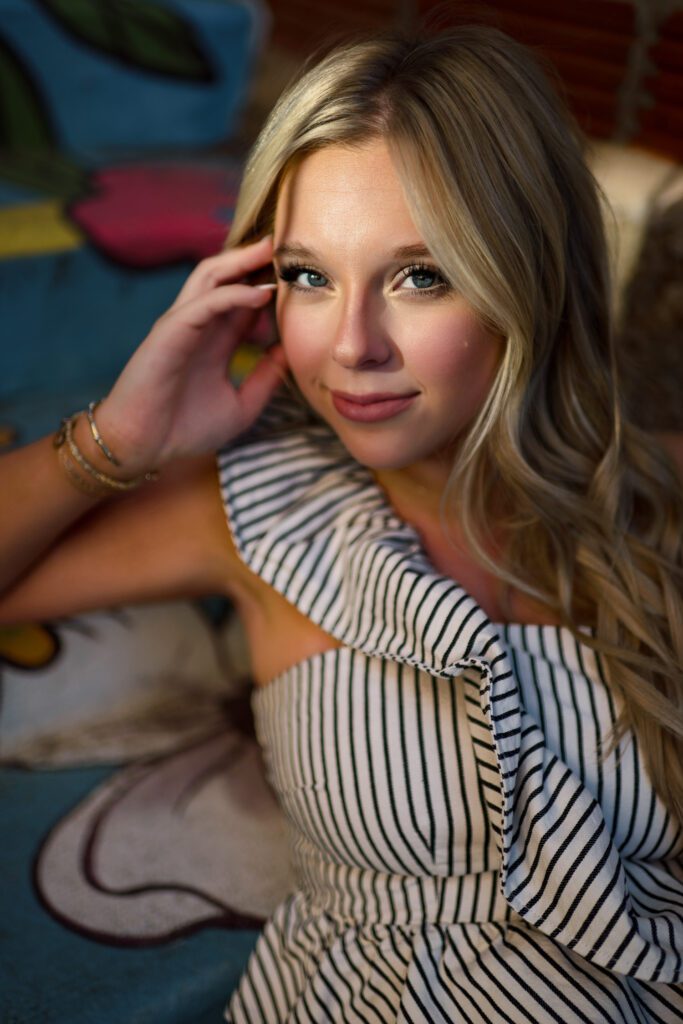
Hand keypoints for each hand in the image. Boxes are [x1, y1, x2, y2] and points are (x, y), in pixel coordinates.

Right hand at [92, 237, 286, 471]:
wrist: (143, 446)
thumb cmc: (185, 430)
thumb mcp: (241, 406)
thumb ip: (265, 379)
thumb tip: (289, 353)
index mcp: (215, 341)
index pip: (244, 301)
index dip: (270, 285)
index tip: (301, 277)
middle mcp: (198, 326)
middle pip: (227, 277)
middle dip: (254, 259)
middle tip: (287, 246)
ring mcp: (182, 324)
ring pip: (210, 276)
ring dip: (241, 261)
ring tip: (272, 251)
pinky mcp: (170, 331)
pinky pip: (205, 303)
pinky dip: (233, 294)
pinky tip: (260, 293)